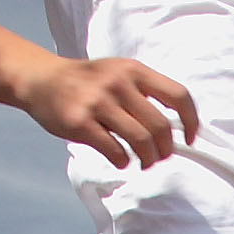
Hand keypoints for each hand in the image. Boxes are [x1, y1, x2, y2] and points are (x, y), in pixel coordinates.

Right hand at [13, 51, 197, 169]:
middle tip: (159, 157)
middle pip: (160, 126)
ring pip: (140, 141)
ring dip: (147, 159)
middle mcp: (118, 83)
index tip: (189, 139)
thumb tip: (177, 127)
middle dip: (165, 150)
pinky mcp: (80, 123)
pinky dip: (123, 162)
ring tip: (143, 163)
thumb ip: (145, 91)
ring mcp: (98, 102)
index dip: (191, 122)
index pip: (178, 96)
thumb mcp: (119, 73)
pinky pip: (114, 151)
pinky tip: (121, 161)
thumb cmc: (88, 82)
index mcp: (134, 70)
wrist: (41, 79)